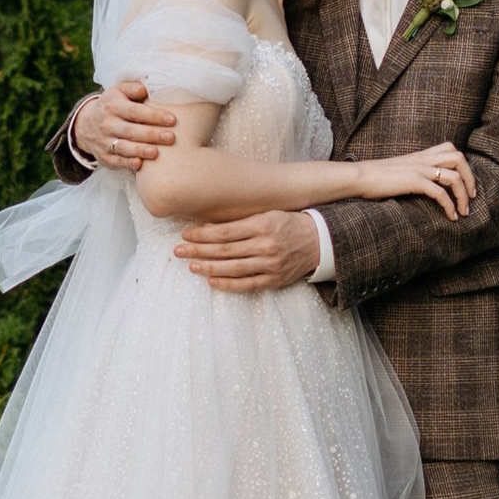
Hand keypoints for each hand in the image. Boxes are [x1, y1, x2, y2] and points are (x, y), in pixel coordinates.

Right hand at [73, 77, 179, 171]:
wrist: (86, 125)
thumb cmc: (113, 105)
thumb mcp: (119, 91)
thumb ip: (134, 88)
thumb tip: (148, 85)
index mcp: (113, 105)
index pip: (135, 111)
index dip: (153, 115)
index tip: (172, 119)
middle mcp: (107, 124)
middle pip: (130, 130)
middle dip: (152, 134)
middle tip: (171, 137)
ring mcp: (104, 141)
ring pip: (123, 147)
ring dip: (140, 150)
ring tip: (156, 153)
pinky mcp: (104, 157)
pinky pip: (115, 161)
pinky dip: (126, 163)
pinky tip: (139, 164)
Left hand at [173, 210, 322, 291]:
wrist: (319, 241)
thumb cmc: (288, 223)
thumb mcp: (268, 214)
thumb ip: (242, 222)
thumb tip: (209, 227)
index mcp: (263, 224)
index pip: (225, 231)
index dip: (202, 234)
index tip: (186, 234)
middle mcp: (266, 245)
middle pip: (225, 250)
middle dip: (198, 251)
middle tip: (178, 251)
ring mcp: (271, 264)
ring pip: (233, 268)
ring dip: (209, 268)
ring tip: (191, 266)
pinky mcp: (275, 279)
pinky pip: (247, 285)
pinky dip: (228, 284)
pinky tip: (212, 281)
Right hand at [359, 141, 477, 219]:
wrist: (358, 177)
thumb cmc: (374, 178)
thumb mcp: (398, 170)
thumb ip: (412, 172)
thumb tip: (421, 184)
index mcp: (420, 155)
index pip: (450, 148)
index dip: (463, 165)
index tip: (465, 184)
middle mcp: (423, 159)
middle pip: (459, 158)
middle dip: (470, 178)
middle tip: (471, 197)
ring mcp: (419, 169)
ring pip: (454, 176)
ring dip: (463, 195)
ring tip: (463, 211)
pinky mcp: (414, 181)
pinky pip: (440, 193)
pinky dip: (450, 206)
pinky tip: (450, 217)